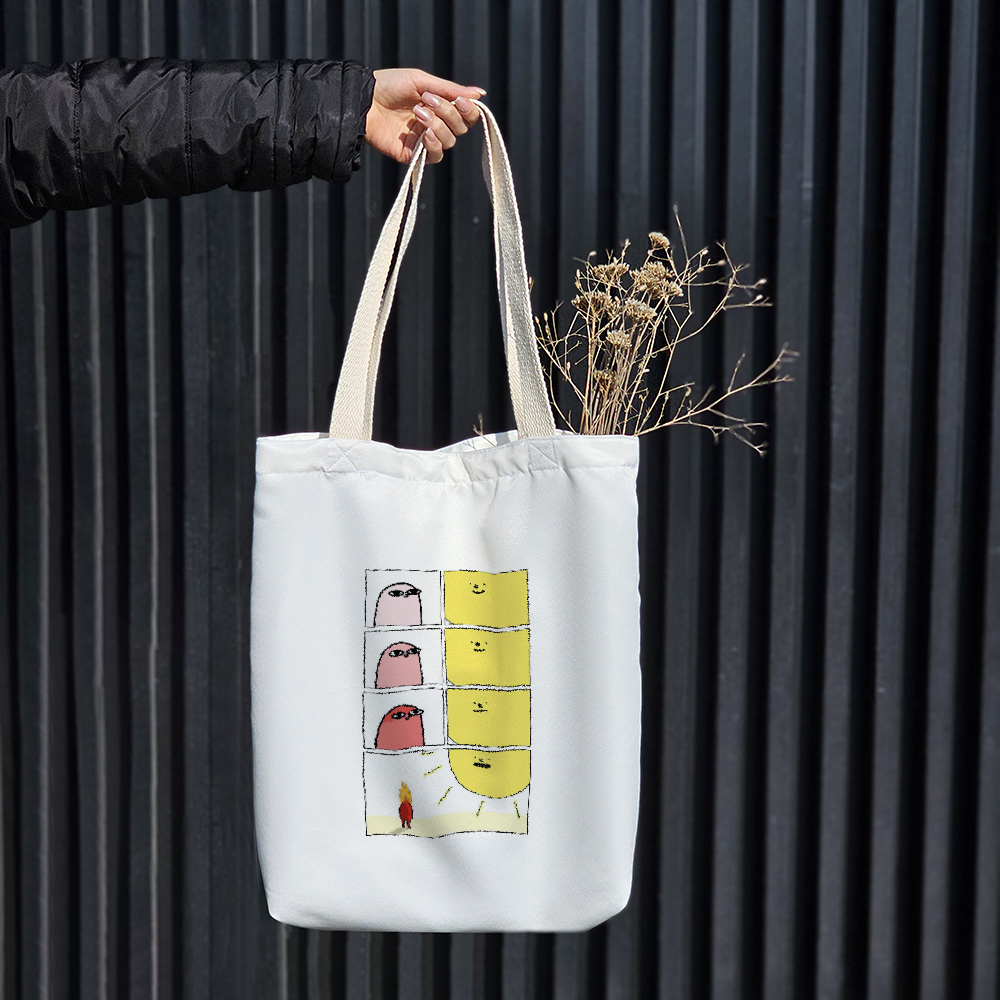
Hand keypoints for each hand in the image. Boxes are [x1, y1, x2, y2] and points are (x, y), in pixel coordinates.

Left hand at [366, 68, 483, 164]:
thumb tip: (481, 94)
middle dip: (448, 113)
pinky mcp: (413, 154)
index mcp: (440, 106)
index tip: (460, 101)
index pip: (466, 115)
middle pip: (460, 128)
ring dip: (437, 125)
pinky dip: (434, 145)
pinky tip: (424, 134)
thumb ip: (451, 90)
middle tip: (428, 100)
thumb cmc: (390, 85)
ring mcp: (424, 140)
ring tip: (417, 113)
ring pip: (449, 141)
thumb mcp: (422, 81)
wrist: (364, 100)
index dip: (469, 110)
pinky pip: (435, 156)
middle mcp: (435, 124)